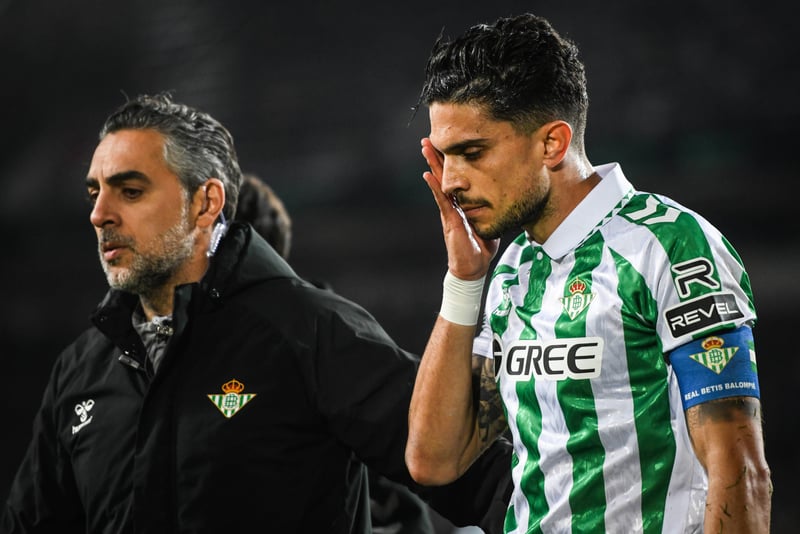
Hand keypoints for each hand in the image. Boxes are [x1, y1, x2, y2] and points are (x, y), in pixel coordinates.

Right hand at [421, 137, 498, 279]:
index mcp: (461, 204)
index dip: (450, 163)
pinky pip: (441, 200)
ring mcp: (449, 211)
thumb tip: (506, 197)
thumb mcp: (490, 222)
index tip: (447, 145)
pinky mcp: (449, 220)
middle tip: (428, 138)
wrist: (474, 267)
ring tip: (425, 148)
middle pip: (443, 176)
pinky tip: (427, 175)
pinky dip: (434, 187)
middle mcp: (453, 205)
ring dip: (432, 165)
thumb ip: (493, 210)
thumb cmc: (481, 247)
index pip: (455, 179)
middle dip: (436, 157)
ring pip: (439, 183)